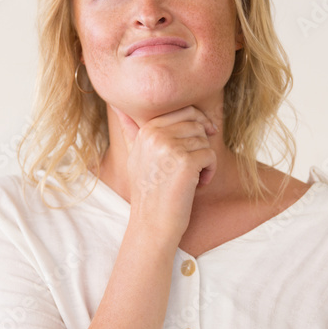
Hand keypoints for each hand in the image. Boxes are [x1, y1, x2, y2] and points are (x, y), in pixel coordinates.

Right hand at [109, 103, 218, 243]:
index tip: (202, 140)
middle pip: (196, 123)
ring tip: (192, 178)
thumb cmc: (149, 191)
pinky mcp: (185, 161)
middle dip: (202, 142)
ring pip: (205, 139)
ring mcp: (169, 147)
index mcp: (145, 130)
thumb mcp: (134, 156)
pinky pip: (210, 154)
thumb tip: (116, 104)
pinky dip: (210, 171)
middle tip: (197, 163)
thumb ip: (130, 129)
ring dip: (205, 160)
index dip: (199, 124)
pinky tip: (197, 185)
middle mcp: (155, 134)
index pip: (184, 110)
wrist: (152, 224)